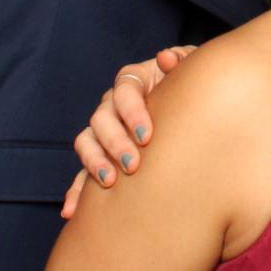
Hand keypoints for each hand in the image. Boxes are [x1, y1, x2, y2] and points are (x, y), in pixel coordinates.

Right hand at [61, 45, 194, 218]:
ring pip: (87, 141)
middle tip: (133, 164)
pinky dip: (76, 191)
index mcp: (135, 80)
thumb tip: (166, 58)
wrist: (198, 111)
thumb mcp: (194, 70)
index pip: (125, 89)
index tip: (147, 135)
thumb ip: (182, 61)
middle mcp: (114, 104)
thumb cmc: (195, 88)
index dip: (132, 111)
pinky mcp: (102, 156)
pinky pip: (83, 172)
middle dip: (115, 142)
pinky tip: (72, 211)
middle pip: (102, 118)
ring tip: (109, 182)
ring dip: (93, 162)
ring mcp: (105, 130)